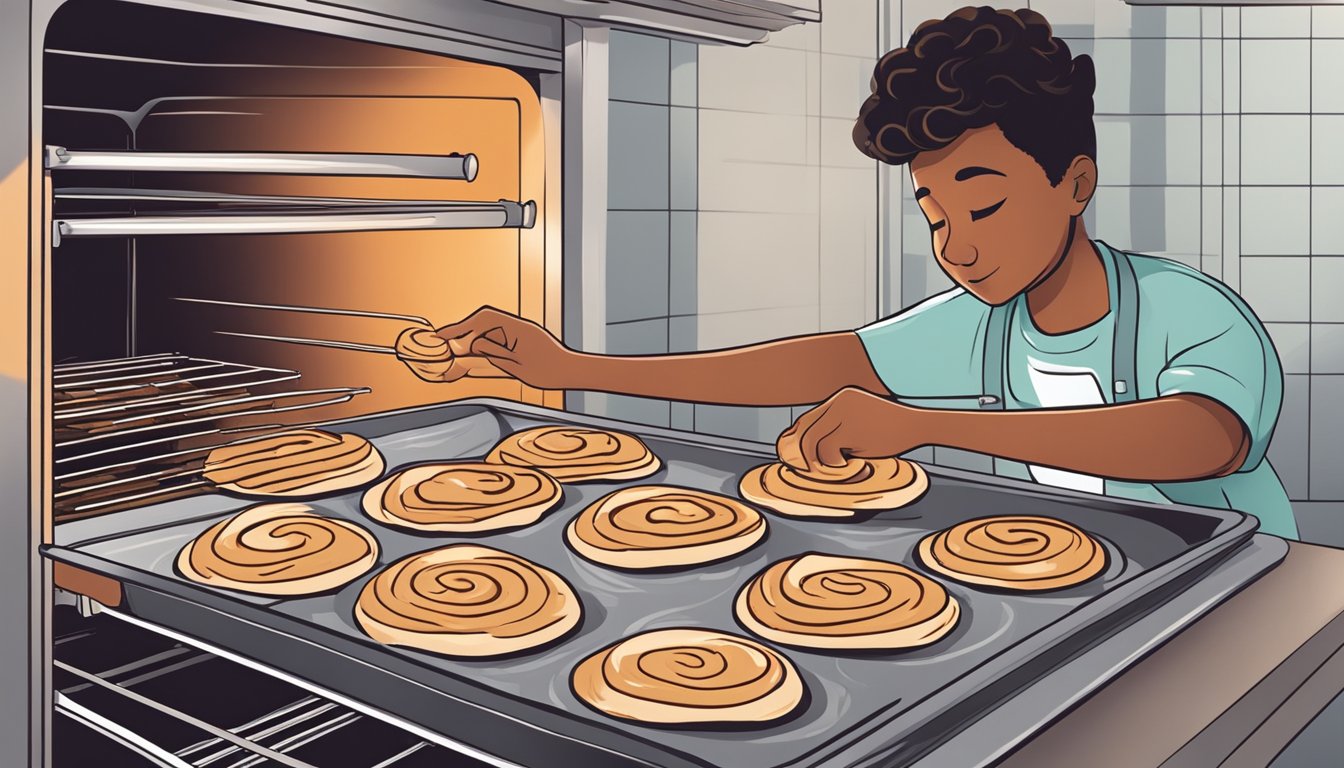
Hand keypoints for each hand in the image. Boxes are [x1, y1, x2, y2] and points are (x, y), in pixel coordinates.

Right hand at [434, 306, 579, 388]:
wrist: (574, 371)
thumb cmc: (551, 371)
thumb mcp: (516, 367)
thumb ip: (491, 356)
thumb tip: (469, 349)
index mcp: (515, 328)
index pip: (480, 320)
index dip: (459, 327)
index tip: (442, 335)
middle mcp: (517, 326)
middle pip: (483, 323)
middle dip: (463, 333)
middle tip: (446, 345)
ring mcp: (521, 332)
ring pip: (491, 331)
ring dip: (475, 340)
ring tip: (460, 355)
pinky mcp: (524, 340)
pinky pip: (499, 338)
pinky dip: (487, 345)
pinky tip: (481, 356)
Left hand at [776, 387, 930, 471]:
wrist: (919, 425)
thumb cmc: (892, 431)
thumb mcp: (861, 425)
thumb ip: (838, 431)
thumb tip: (809, 452)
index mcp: (841, 398)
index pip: (808, 419)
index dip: (800, 439)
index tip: (802, 458)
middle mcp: (839, 401)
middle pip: (806, 429)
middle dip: (805, 453)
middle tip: (814, 469)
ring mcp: (843, 412)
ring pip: (813, 441)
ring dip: (822, 459)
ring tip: (841, 465)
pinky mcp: (850, 427)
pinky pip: (826, 450)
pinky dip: (834, 462)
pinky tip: (851, 464)